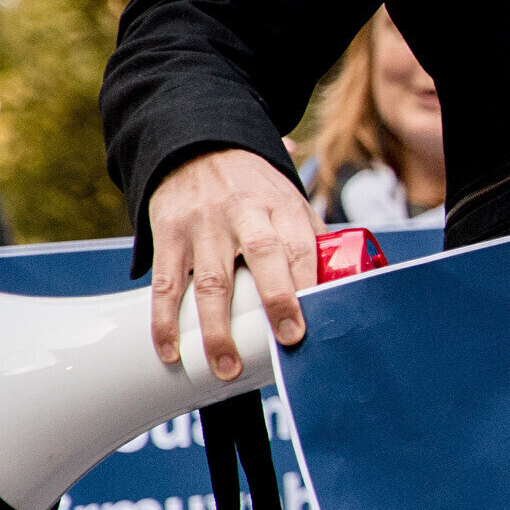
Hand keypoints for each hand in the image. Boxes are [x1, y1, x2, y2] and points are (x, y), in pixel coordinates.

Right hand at [145, 149, 318, 379]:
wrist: (195, 144)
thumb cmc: (252, 184)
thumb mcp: (288, 197)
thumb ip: (312, 236)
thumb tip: (345, 279)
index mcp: (281, 205)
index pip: (300, 243)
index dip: (310, 280)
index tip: (318, 314)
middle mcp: (243, 213)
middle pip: (263, 256)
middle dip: (277, 300)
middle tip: (287, 340)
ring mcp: (203, 225)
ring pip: (210, 280)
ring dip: (216, 328)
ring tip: (225, 365)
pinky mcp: (168, 235)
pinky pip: (165, 283)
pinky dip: (164, 320)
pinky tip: (171, 350)